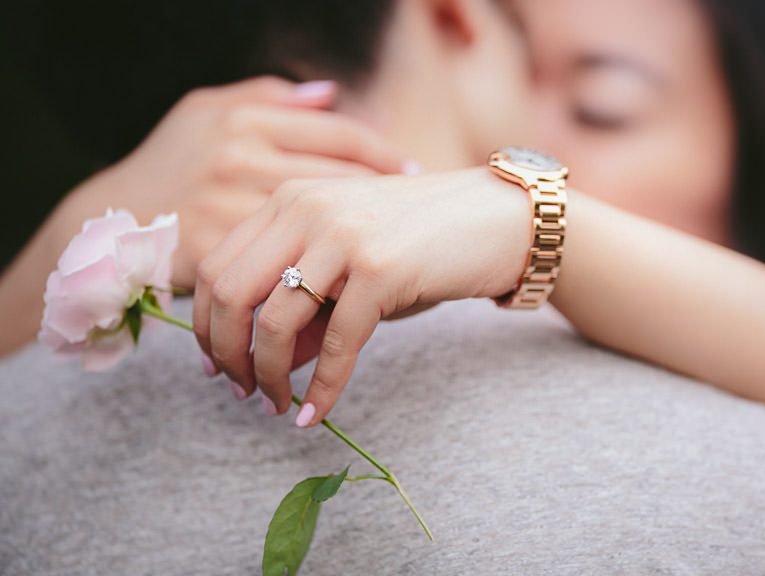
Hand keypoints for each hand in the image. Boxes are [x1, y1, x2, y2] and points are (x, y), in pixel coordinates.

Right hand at [59, 75, 413, 287]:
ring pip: (319, 228)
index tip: (413, 169)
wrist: (112, 217)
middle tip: (419, 214)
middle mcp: (241, 160)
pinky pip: (284, 268)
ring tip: (397, 247)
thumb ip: (271, 97)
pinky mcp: (215, 252)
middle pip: (340, 181)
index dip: (384, 153)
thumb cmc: (172, 160)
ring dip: (362, 239)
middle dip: (387, 199)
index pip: (339, 135)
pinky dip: (321, 276)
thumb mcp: (210, 111)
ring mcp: (227, 206)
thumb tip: (331, 93)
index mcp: (247, 121)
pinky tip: (350, 281)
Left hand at [193, 168, 531, 425]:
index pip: (216, 264)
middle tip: (241, 392)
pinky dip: (324, 387)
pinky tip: (316, 414)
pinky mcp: (380, 267)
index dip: (204, 323)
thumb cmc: (424, 242)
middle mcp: (306, 207)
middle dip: (226, 354)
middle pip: (229, 291)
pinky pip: (338, 343)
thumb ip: (305, 305)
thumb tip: (262, 362)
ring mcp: (343, 235)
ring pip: (275, 320)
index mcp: (289, 199)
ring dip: (268, 376)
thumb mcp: (351, 264)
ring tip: (277, 406)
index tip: (217, 365)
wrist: (498, 218)